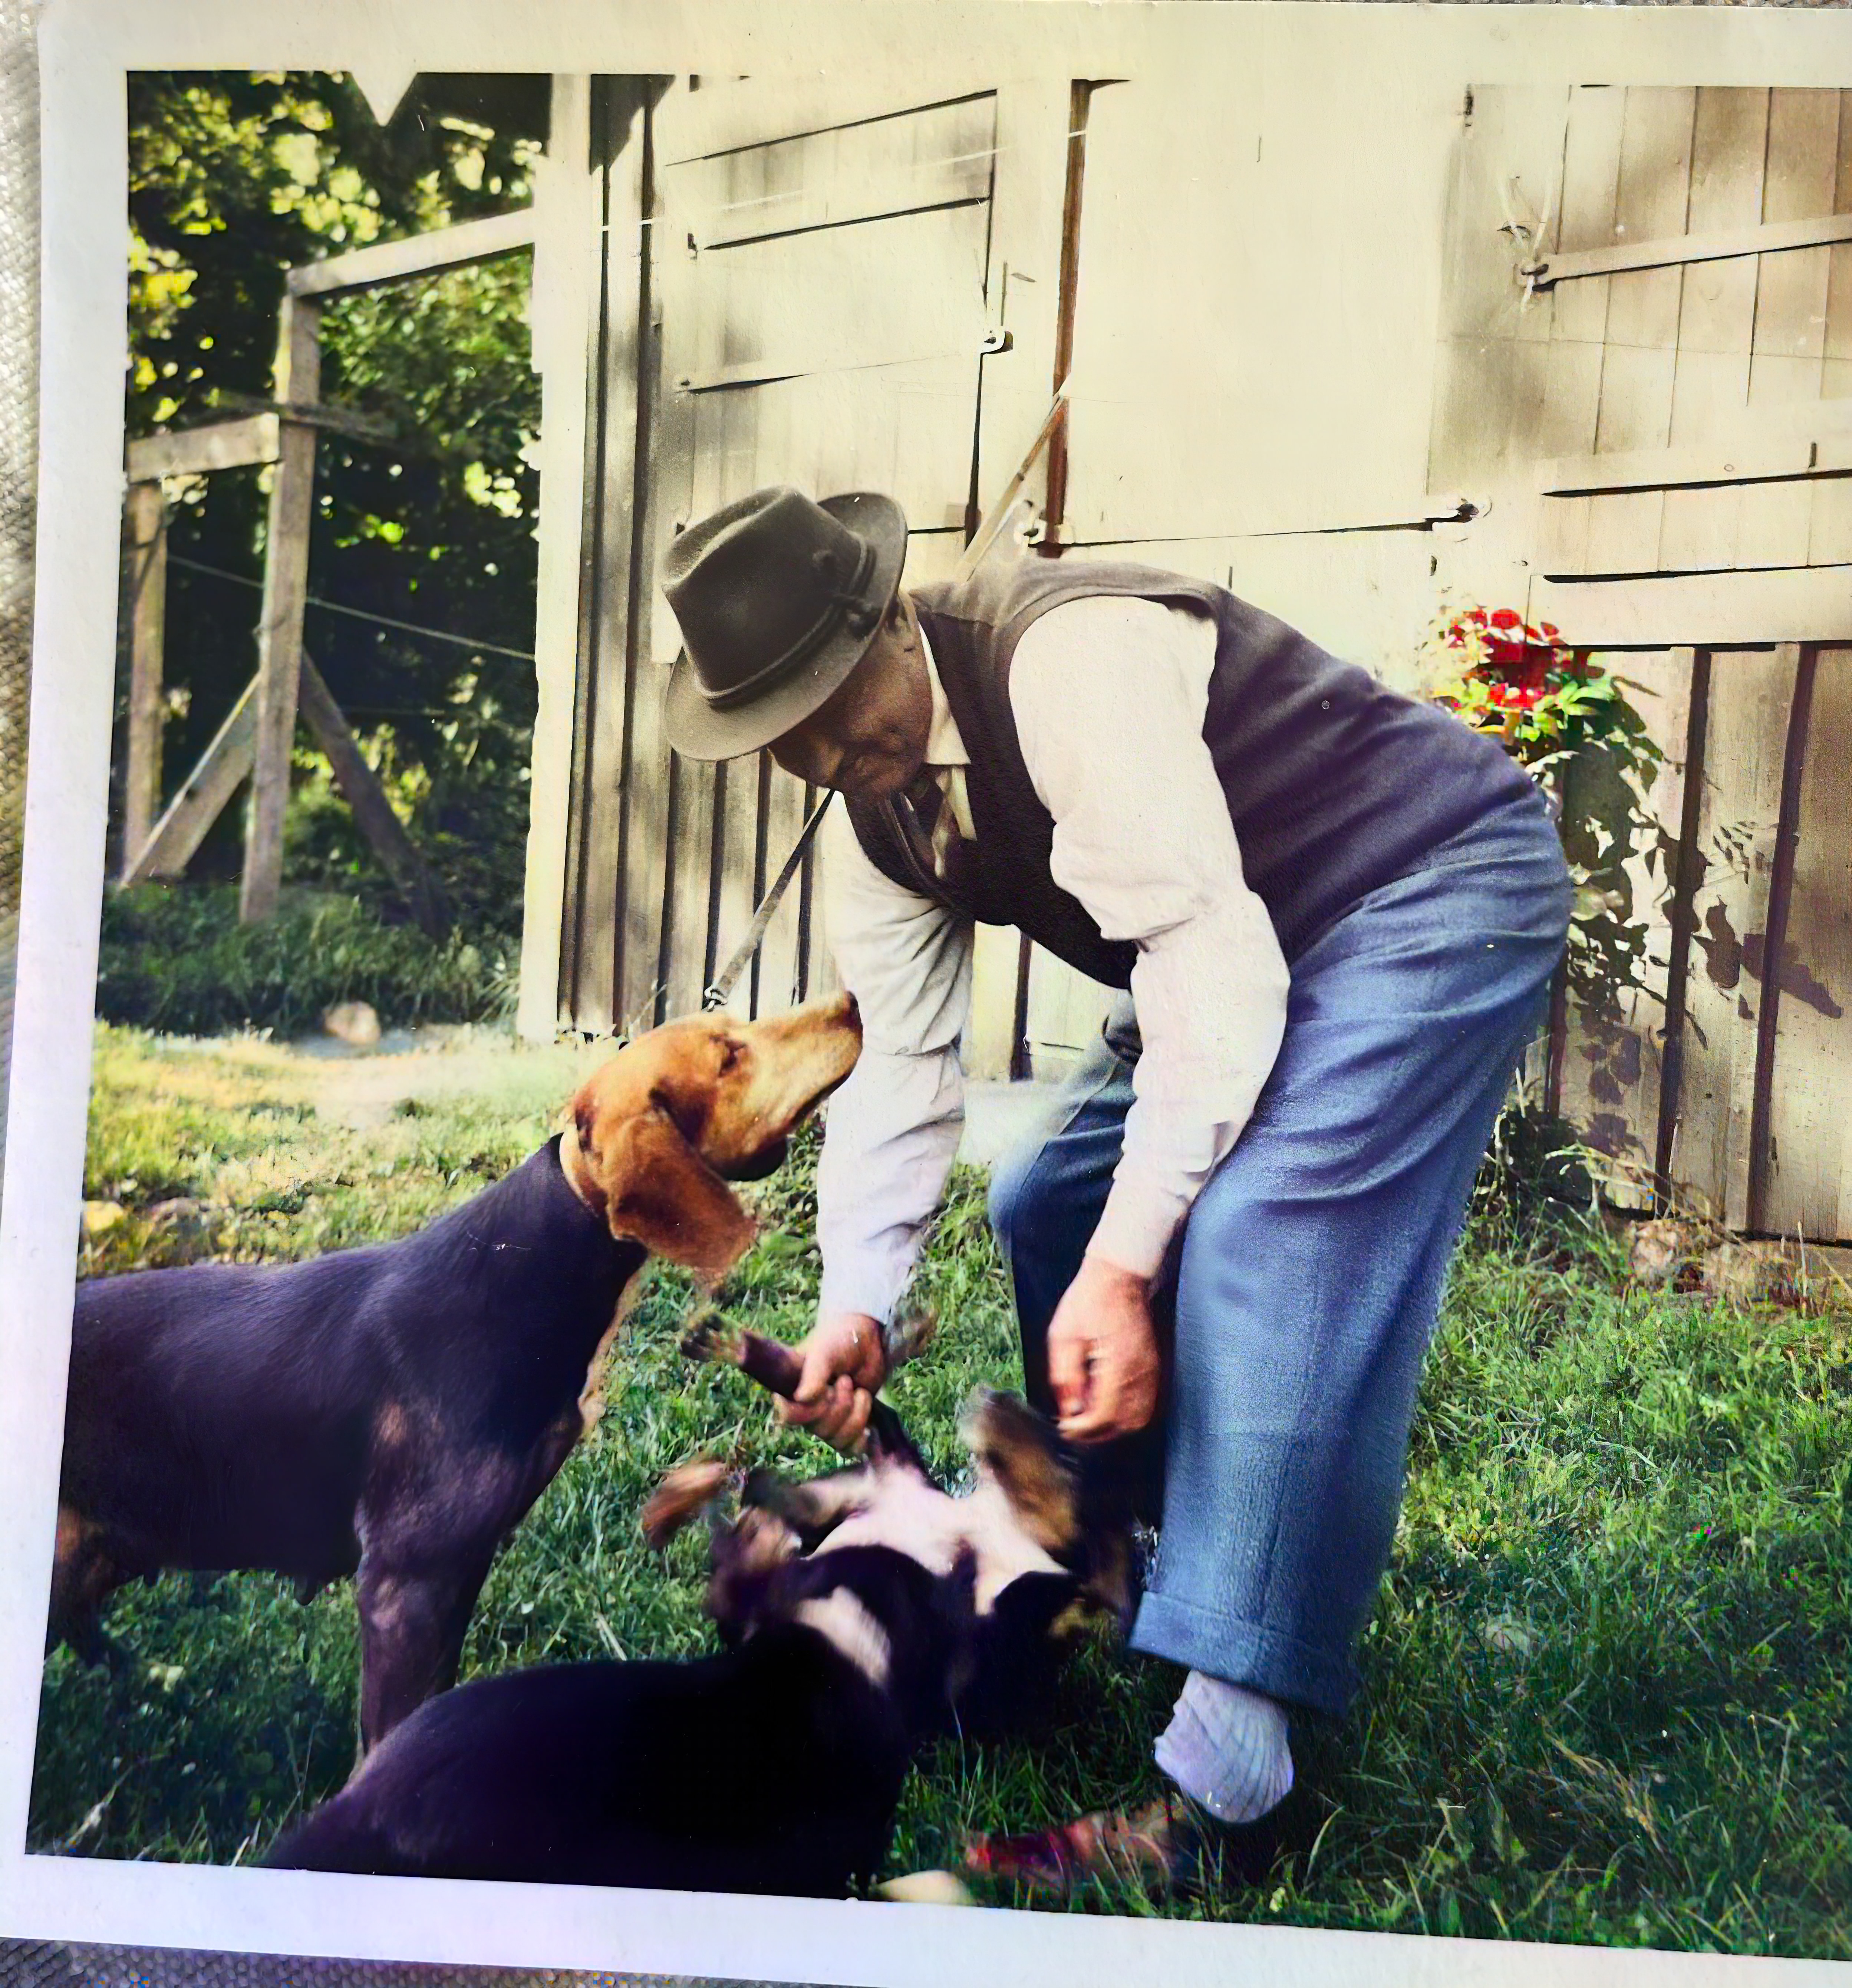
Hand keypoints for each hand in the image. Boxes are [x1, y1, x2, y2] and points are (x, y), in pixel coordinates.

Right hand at [777, 1312, 888, 1452]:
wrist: (866, 1340)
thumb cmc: (840, 1341)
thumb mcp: (825, 1351)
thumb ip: (814, 1373)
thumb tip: (802, 1398)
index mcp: (792, 1389)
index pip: (789, 1416)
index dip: (808, 1411)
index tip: (825, 1391)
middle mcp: (807, 1409)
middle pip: (818, 1429)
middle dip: (839, 1405)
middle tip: (846, 1380)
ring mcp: (827, 1420)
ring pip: (836, 1440)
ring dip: (855, 1416)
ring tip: (859, 1391)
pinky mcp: (847, 1427)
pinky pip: (850, 1449)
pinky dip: (861, 1439)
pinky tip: (868, 1425)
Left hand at [1045, 1255, 1161, 1443]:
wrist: (1118, 1276)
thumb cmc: (1089, 1300)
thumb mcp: (1064, 1336)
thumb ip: (1066, 1376)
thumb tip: (1070, 1410)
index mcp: (1117, 1363)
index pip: (1104, 1415)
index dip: (1082, 1429)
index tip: (1065, 1426)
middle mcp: (1139, 1371)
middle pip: (1125, 1424)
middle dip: (1097, 1433)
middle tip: (1074, 1427)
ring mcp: (1150, 1370)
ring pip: (1139, 1418)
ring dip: (1114, 1427)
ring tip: (1089, 1418)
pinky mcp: (1152, 1367)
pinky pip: (1146, 1403)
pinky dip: (1127, 1414)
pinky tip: (1107, 1404)